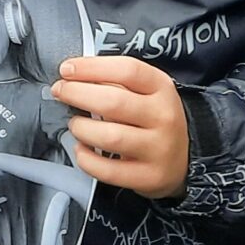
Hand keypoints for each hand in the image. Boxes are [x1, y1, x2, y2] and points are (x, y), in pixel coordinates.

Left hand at [54, 55, 190, 199]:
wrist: (184, 158)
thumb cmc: (152, 118)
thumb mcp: (146, 91)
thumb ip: (115, 81)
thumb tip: (72, 77)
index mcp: (162, 88)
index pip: (127, 70)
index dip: (91, 68)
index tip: (66, 69)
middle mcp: (163, 117)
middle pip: (113, 102)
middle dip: (76, 94)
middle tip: (60, 92)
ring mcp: (157, 149)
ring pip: (109, 136)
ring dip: (81, 128)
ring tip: (75, 124)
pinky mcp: (148, 177)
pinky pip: (108, 170)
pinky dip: (86, 159)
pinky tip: (81, 149)